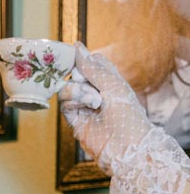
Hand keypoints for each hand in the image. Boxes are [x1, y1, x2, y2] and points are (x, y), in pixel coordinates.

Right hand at [59, 43, 189, 193]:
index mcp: (109, 80)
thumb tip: (76, 46)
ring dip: (78, 90)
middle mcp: (95, 92)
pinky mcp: (74, 120)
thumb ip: (91, 67)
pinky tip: (86, 106)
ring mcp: (84, 106)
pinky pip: (65, 103)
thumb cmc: (126, 114)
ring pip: (68, 88)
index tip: (74, 56)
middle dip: (78, 75)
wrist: (125, 147)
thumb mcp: (112, 84)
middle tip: (84, 79)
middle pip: (76, 74)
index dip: (83, 59)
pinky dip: (73, 100)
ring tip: (93, 100)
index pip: (91, 62)